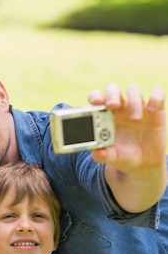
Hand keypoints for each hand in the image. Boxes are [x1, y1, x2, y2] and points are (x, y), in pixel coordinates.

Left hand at [88, 83, 166, 212]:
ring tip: (135, 120)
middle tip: (112, 105)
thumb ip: (102, 155)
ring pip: (133, 90)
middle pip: (113, 89)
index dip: (95, 96)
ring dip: (133, 101)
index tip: (95, 102)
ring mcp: (137, 107)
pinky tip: (152, 110)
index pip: (97, 98)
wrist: (144, 163)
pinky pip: (158, 94)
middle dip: (111, 94)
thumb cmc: (123, 156)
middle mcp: (120, 108)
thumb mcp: (112, 157)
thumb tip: (97, 153)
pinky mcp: (156, 110)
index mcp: (105, 116)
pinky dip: (156, 97)